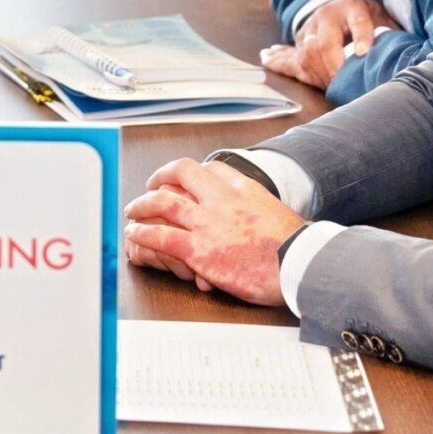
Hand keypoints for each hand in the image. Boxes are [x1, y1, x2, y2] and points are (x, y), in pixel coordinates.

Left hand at [122, 157, 303, 307]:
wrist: (299, 264)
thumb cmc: (295, 247)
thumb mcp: (276, 213)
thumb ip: (257, 207)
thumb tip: (251, 215)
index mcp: (242, 187)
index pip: (208, 168)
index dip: (189, 173)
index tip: (181, 179)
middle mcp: (221, 198)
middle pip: (180, 173)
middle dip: (159, 178)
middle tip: (150, 187)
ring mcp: (207, 222)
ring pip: (162, 203)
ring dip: (142, 205)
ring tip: (133, 212)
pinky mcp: (198, 249)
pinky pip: (160, 236)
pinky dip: (143, 234)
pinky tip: (134, 235)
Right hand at [262, 0, 398, 89]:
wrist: (336, 2)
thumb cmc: (366, 16)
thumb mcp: (382, 17)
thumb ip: (390, 35)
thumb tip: (402, 54)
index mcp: (352, 6)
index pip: (358, 19)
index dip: (361, 35)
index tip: (364, 52)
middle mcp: (327, 15)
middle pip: (326, 42)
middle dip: (334, 67)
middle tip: (343, 83)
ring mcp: (310, 28)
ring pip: (308, 52)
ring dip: (316, 73)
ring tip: (325, 86)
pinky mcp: (299, 41)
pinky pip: (288, 54)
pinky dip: (279, 60)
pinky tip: (267, 58)